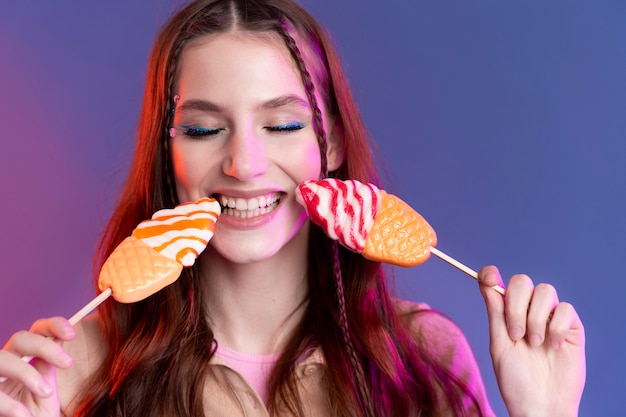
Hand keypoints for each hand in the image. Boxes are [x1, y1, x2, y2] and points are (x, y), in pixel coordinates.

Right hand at [0, 317, 74, 416]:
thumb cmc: (33, 416)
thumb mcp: (45, 394)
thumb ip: (47, 370)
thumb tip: (59, 340)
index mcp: (25, 359)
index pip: (36, 332)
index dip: (53, 325)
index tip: (72, 334)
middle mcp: (7, 364)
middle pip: (19, 338)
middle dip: (45, 346)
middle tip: (68, 363)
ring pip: (2, 358)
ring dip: (27, 373)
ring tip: (46, 392)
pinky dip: (9, 404)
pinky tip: (23, 415)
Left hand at [478, 266, 585, 416]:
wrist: (540, 405)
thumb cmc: (515, 379)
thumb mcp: (499, 345)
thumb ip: (495, 312)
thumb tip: (486, 281)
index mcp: (506, 314)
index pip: (498, 284)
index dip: (491, 275)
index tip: (488, 277)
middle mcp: (527, 311)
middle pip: (522, 282)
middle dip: (516, 305)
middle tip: (515, 334)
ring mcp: (550, 318)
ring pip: (545, 291)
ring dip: (535, 318)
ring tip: (533, 343)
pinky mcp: (572, 328)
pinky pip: (566, 309)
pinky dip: (556, 327)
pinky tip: (553, 346)